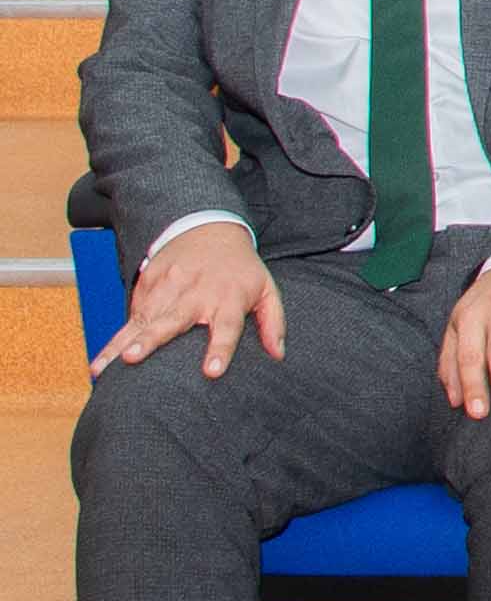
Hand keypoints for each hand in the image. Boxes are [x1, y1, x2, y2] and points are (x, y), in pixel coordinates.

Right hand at [93, 222, 284, 379]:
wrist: (208, 228)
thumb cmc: (240, 269)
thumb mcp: (266, 289)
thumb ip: (273, 322)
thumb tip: (278, 355)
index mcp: (229, 298)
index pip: (227, 327)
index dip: (220, 349)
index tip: (211, 372)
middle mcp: (196, 293)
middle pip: (172, 319)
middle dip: (150, 339)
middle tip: (132, 358)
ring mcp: (168, 287)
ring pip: (141, 319)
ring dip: (120, 344)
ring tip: (102, 369)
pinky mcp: (147, 283)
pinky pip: (130, 314)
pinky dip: (114, 337)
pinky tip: (101, 361)